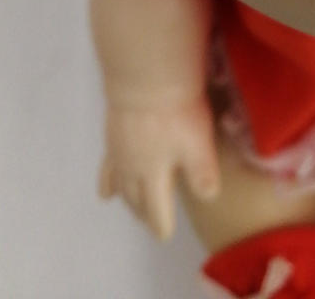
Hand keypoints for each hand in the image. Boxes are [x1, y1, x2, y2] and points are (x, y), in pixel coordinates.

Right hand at [99, 94, 220, 239]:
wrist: (145, 78)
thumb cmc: (176, 112)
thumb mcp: (198, 144)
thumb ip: (202, 173)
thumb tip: (208, 198)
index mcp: (154, 176)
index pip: (156, 210)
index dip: (161, 224)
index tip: (164, 235)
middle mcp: (132, 169)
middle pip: (136, 199)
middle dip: (144, 213)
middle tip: (150, 222)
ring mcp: (119, 152)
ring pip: (120, 185)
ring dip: (127, 200)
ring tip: (132, 207)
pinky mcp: (112, 133)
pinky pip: (107, 167)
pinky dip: (107, 182)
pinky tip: (106, 191)